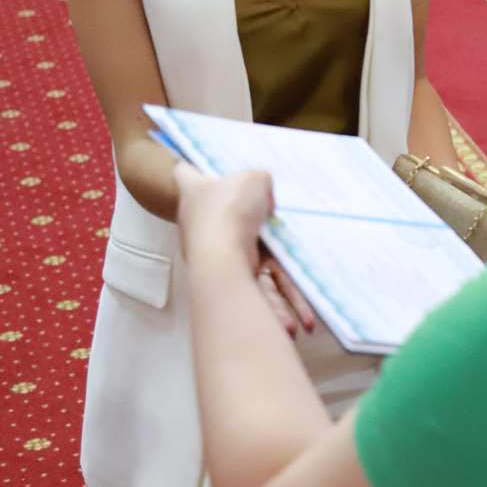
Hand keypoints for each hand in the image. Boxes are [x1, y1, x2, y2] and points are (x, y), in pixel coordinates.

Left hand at [173, 163, 316, 337]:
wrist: (220, 255)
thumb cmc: (230, 209)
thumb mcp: (252, 177)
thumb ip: (259, 181)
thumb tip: (264, 198)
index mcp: (197, 193)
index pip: (185, 173)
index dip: (187, 166)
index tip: (185, 161)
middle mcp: (202, 226)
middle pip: (227, 224)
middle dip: (257, 238)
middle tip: (274, 227)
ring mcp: (214, 254)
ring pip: (254, 274)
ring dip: (279, 302)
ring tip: (300, 322)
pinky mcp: (228, 278)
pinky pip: (259, 294)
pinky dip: (279, 308)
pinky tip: (299, 325)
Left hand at [175, 162, 272, 266]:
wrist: (225, 258)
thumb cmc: (231, 210)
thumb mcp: (255, 179)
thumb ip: (258, 179)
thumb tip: (260, 193)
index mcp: (191, 188)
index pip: (182, 170)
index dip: (193, 166)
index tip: (204, 166)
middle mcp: (189, 214)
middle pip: (208, 202)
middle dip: (230, 200)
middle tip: (253, 198)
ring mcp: (198, 241)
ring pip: (224, 228)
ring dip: (244, 227)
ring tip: (267, 224)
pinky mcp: (212, 262)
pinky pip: (235, 250)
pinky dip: (252, 249)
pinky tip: (268, 245)